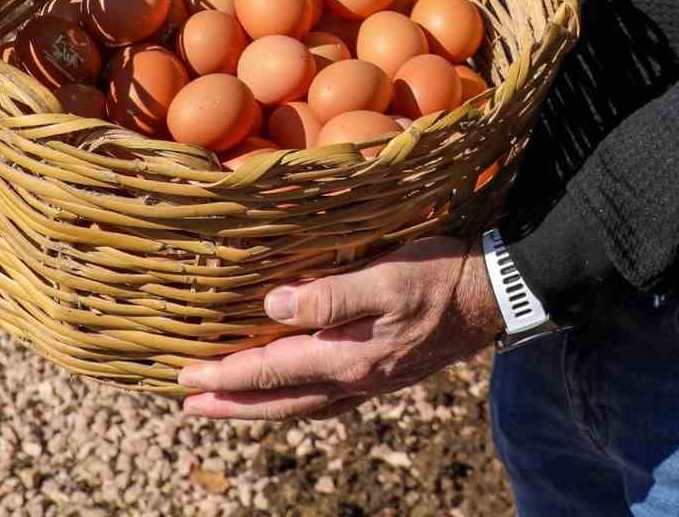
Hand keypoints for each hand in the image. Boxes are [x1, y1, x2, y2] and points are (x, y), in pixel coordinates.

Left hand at [178, 234, 502, 419]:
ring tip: (228, 401)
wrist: (496, 294)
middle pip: (280, 399)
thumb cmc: (442, 273)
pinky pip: (326, 398)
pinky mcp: (386, 371)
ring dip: (259, 405)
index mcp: (348, 357)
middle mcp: (354, 378)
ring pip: (301, 404)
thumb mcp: (388, 275)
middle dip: (231, 401)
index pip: (272, 370)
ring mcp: (371, 380)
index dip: (225, 374)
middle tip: (188, 401)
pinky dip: (297, 399)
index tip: (183, 374)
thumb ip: (331, 294)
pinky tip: (296, 391)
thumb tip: (272, 306)